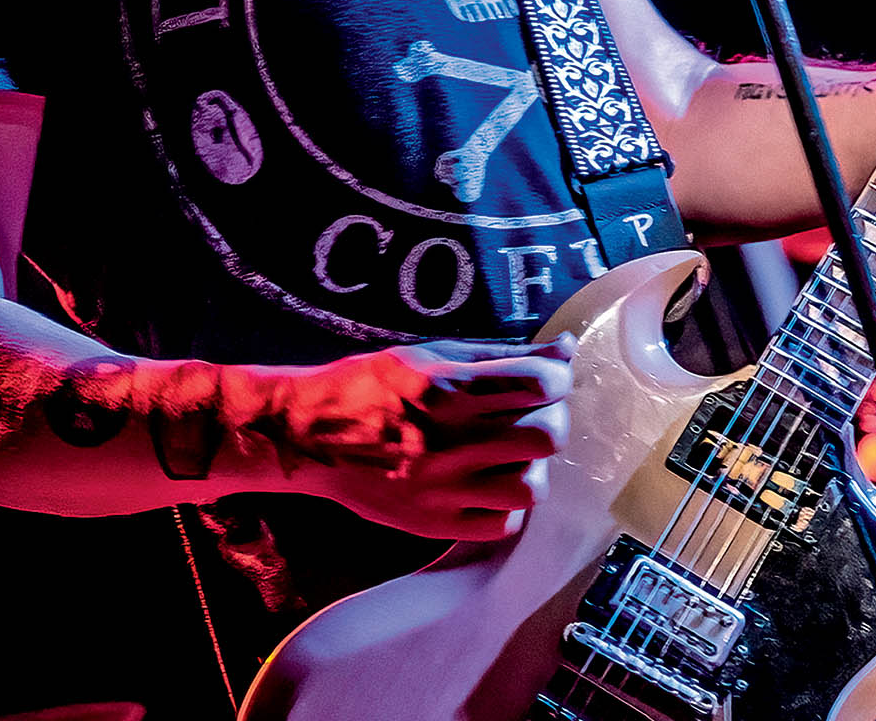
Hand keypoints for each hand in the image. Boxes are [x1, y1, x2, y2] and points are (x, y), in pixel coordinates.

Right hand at [266, 336, 574, 540]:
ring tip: (513, 456)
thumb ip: (502, 353)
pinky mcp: (432, 524)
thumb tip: (566, 349)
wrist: (309, 435)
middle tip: (535, 416)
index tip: (548, 381)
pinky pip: (503, 525)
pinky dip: (507, 505)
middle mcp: (446, 440)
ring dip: (533, 468)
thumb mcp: (432, 354)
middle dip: (552, 419)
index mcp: (445, 387)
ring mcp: (439, 489)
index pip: (540, 383)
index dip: (558, 379)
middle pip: (546, 437)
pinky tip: (490, 484)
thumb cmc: (372, 385)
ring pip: (531, 488)